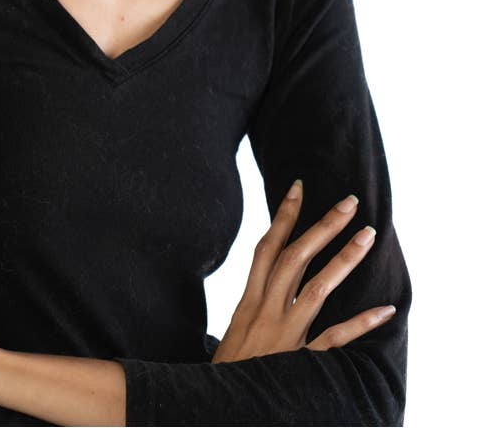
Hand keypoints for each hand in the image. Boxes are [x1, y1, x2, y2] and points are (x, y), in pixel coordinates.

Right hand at [212, 179, 396, 362]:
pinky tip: (384, 310)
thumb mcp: (232, 335)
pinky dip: (359, 324)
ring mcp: (284, 336)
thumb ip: (252, 309)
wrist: (210, 410)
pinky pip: (333, 340)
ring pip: (316, 288)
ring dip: (344, 260)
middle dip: (322, 226)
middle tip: (349, 202)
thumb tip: (268, 285)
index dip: (284, 216)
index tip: (300, 188)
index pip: (267, 248)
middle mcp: (265, 311)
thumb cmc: (226, 375)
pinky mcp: (298, 363)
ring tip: (367, 236)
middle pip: (295, 257)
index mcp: (248, 302)